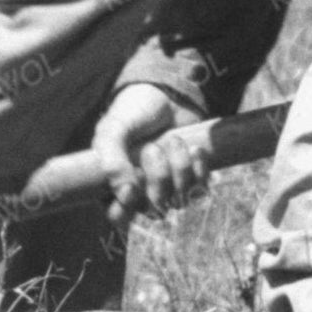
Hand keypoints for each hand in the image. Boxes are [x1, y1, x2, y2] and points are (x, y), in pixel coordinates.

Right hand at [92, 81, 218, 217]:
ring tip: (173, 139)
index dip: (125, 211)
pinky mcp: (192, 179)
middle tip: (152, 148)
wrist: (167, 94)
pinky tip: (194, 149)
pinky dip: (198, 167)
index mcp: (115, 184)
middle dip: (157, 177)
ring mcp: (168, 187)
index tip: (131, 190)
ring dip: (178, 167)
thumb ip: (110, 158)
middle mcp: (142, 192)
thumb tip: (124, 191)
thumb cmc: (133, 112)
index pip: (118, 216)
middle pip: (154, 208)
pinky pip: (200, 188)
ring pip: (179, 199)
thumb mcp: (113, 129)